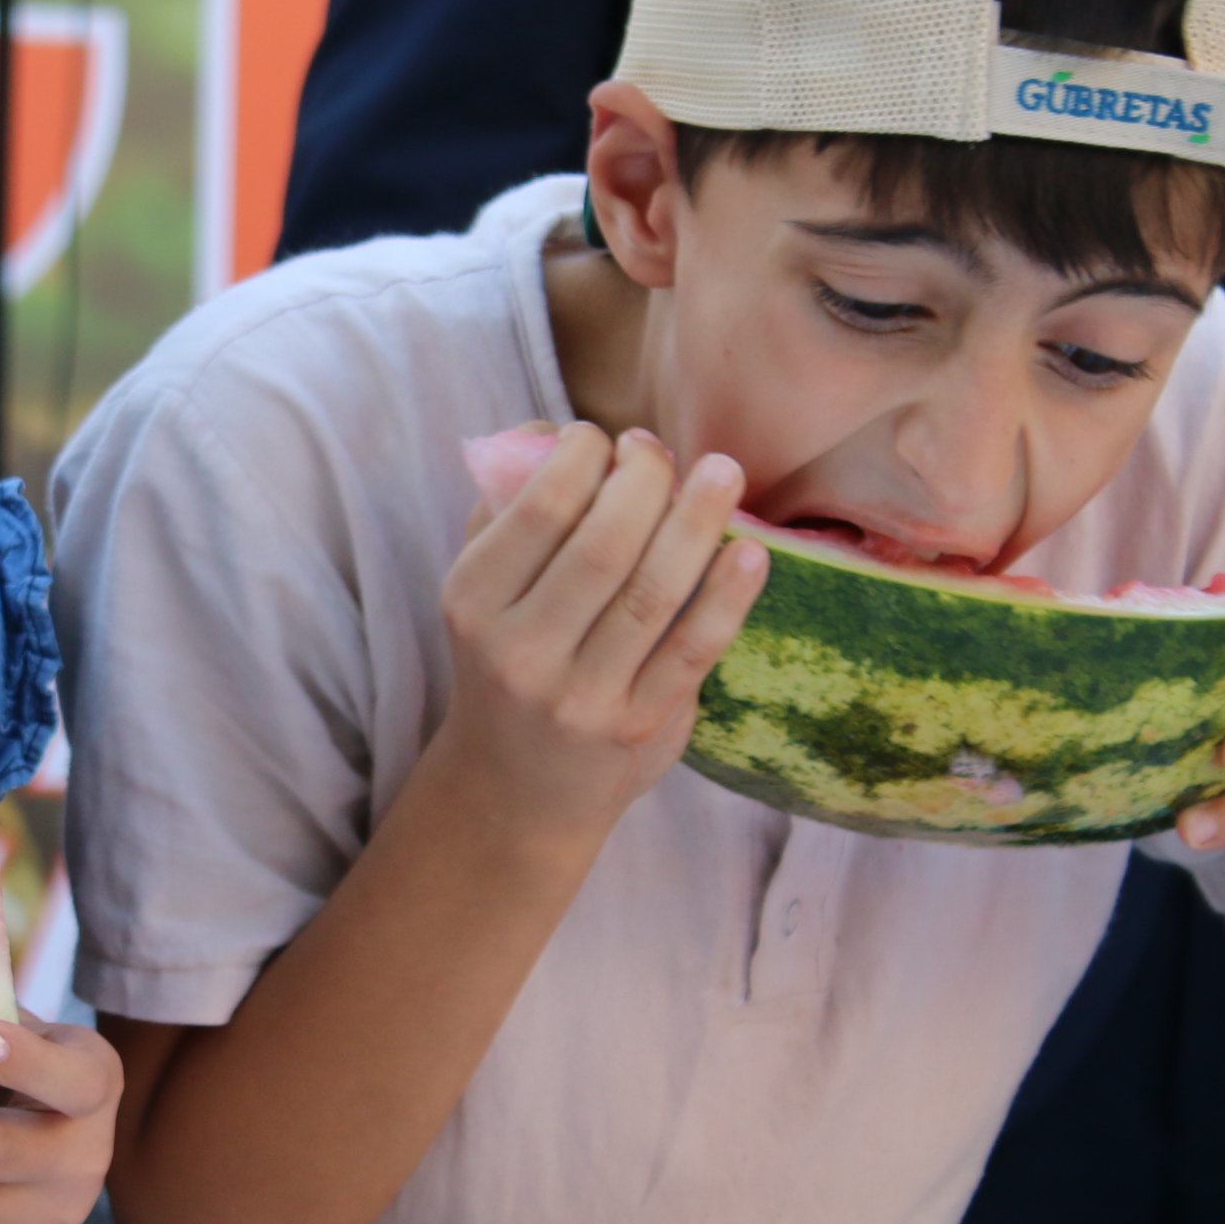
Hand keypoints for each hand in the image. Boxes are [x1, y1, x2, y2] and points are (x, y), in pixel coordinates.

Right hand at [435, 421, 769, 839]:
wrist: (515, 791)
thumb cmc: (506, 664)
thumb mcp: (482, 594)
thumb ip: (506, 511)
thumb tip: (551, 431)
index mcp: (473, 604)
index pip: (538, 510)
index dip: (582, 456)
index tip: (603, 437)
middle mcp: (521, 652)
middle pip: (602, 545)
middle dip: (646, 480)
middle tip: (661, 451)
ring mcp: (582, 695)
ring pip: (653, 592)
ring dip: (697, 521)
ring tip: (723, 472)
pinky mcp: (638, 725)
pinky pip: (694, 648)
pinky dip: (729, 595)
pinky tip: (751, 551)